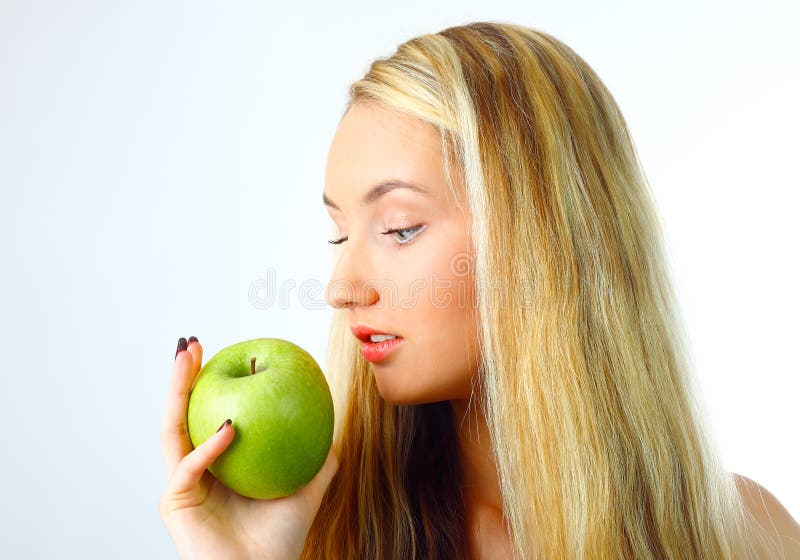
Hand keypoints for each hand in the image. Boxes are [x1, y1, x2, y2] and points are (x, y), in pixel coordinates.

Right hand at [158, 337, 337, 559]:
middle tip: (192, 344)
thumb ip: (318, 458)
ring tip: (187, 358)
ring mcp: (182, 484)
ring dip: (177, 390)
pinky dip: (209, 446)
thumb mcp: (307, 489)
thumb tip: (332, 424)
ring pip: (172, 429)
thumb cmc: (281, 540)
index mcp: (219, 463)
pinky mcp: (175, 502)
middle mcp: (195, 469)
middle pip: (183, 413)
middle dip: (183, 376)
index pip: (210, 412)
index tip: (225, 351)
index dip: (212, 382)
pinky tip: (229, 428)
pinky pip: (190, 466)